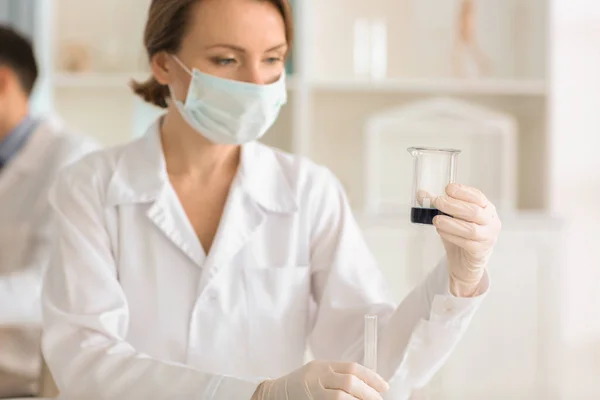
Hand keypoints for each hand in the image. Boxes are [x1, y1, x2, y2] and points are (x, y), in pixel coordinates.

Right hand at [252, 360, 388, 399]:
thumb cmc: (301, 385)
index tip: (384, 387)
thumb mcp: (318, 373)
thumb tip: (368, 385)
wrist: (273, 394)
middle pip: (349, 382)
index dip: (371, 377)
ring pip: (341, 397)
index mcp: (323, 366)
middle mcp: (317, 377)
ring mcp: (312, 392)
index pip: (352, 368)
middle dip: (368, 392)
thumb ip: (338, 375)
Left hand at [433, 183, 500, 296]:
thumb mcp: (451, 216)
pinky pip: (466, 243)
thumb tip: (421, 194)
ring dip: (450, 222)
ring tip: (436, 219)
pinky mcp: (480, 251)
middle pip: (474, 212)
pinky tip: (441, 231)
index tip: (447, 188)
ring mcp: (488, 237)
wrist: (466, 260)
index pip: (478, 196)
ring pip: (470, 229)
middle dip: (453, 205)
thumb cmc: (460, 234)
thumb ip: (438, 205)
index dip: (463, 191)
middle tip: (437, 202)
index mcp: (486, 208)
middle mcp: (491, 221)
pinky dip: (451, 236)